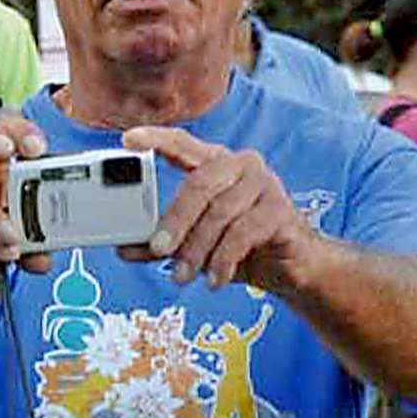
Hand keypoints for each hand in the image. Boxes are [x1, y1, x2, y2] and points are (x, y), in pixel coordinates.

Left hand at [118, 127, 317, 292]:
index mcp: (213, 162)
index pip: (181, 142)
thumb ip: (161, 241)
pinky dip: (223, 259)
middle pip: (198, 184)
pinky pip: (244, 233)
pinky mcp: (281, 209)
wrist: (293, 267)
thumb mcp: (194, 242)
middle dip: (175, 220)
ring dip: (197, 249)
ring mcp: (264, 183)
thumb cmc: (239, 244)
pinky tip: (214, 279)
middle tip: (158, 248)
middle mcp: (239, 164)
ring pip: (220, 213)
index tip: (129, 138)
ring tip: (182, 275)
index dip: (155, 138)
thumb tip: (123, 248)